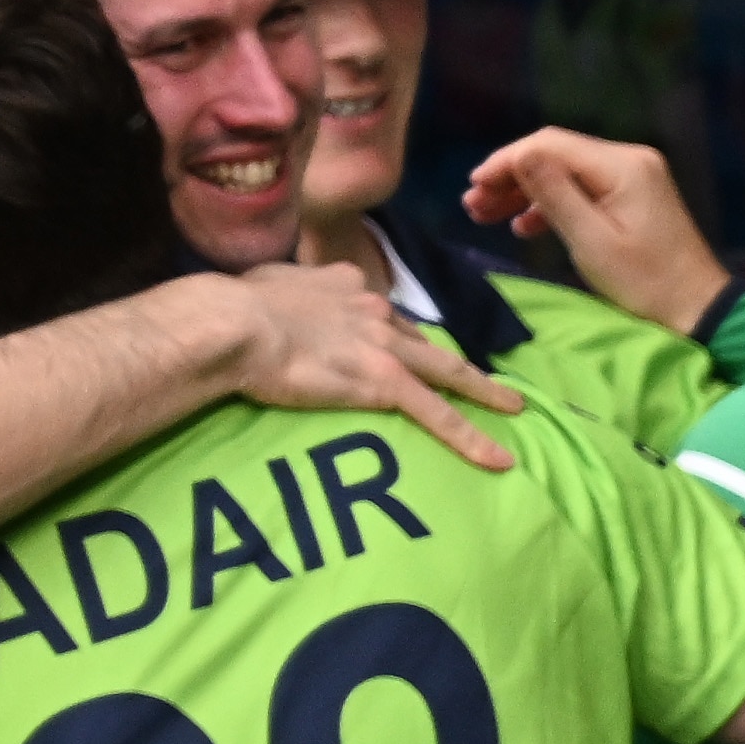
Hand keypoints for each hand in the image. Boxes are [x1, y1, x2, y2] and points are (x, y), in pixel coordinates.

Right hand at [225, 264, 517, 470]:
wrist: (234, 323)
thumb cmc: (231, 308)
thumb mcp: (265, 284)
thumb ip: (285, 290)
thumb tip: (279, 297)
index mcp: (345, 285)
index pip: (382, 312)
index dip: (395, 331)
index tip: (400, 344)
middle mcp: (374, 310)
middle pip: (425, 340)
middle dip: (455, 359)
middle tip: (485, 377)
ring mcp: (384, 346)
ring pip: (447, 372)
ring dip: (484, 391)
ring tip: (513, 407)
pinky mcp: (384, 382)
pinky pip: (438, 415)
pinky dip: (471, 437)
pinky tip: (497, 459)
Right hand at [463, 127, 730, 336]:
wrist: (698, 309)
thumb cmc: (647, 284)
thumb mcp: (592, 241)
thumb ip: (554, 195)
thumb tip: (519, 155)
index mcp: (622, 166)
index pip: (550, 145)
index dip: (507, 161)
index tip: (474, 185)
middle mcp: (630, 160)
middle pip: (556, 155)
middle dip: (511, 176)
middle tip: (473, 204)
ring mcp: (634, 177)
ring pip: (566, 172)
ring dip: (526, 191)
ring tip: (486, 215)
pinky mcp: (634, 197)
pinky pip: (584, 189)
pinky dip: (552, 204)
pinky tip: (524, 226)